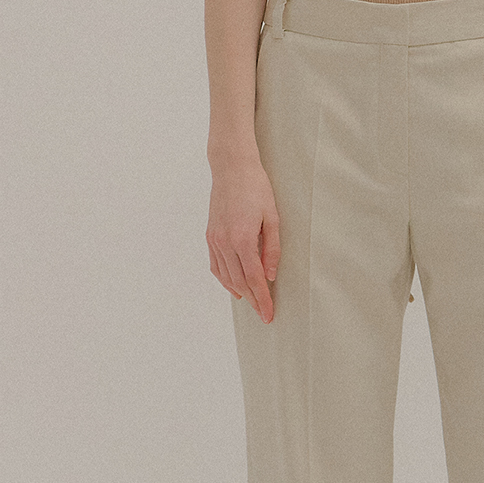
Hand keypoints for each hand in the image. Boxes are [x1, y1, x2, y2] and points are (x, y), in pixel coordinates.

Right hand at [206, 155, 280, 322]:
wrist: (232, 168)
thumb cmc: (256, 188)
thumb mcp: (273, 217)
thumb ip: (272, 249)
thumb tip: (270, 275)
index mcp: (243, 239)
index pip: (254, 278)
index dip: (262, 299)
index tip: (269, 314)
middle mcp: (225, 242)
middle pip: (239, 281)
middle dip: (253, 300)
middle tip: (264, 314)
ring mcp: (214, 239)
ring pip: (225, 276)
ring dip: (239, 291)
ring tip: (252, 302)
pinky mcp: (210, 235)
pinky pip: (216, 265)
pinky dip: (225, 279)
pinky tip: (234, 286)